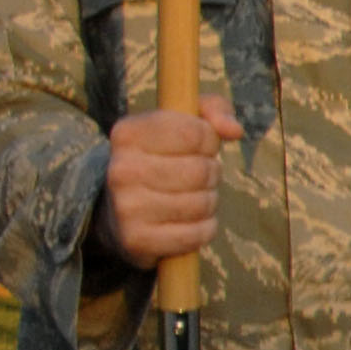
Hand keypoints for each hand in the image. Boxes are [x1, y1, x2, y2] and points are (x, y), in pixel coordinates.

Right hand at [95, 99, 240, 266]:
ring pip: (203, 203)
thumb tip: (233, 130)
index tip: (197, 146)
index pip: (196, 133)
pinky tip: (186, 221)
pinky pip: (197, 234)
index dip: (208, 141)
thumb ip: (214, 109)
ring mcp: (126, 206)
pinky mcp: (137, 240)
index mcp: (128, 133)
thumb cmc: (160, 157)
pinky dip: (203, 229)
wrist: (117, 208)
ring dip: (208, 202)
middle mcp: (121, 169)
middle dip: (210, 174)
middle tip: (194, 177)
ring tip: (188, 197)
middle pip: (202, 171)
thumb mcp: (182, 121)